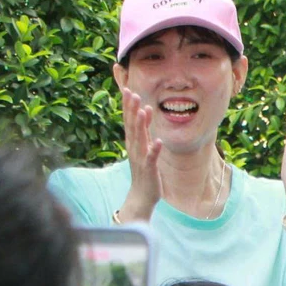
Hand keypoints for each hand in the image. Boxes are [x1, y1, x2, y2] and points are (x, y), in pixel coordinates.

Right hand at [117, 87, 160, 221]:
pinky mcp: (149, 169)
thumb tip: (144, 111)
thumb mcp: (143, 147)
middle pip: (132, 126)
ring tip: (143, 111)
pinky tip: (158, 141)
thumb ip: (143, 131)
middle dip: (132, 110)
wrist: (141, 195)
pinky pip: (151, 158)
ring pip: (140, 139)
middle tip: (132, 94)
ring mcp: (141, 158)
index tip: (128, 90)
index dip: (128, 106)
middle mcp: (134, 148)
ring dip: (142, 125)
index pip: (129, 121)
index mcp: (133, 143)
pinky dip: (154, 149)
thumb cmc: (144, 170)